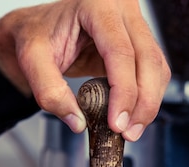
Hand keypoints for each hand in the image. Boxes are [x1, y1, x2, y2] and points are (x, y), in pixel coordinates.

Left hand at [0, 0, 170, 140]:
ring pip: (156, 67)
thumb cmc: (36, 35)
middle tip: (128, 132)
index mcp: (96, 6)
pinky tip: (133, 115)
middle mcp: (121, 10)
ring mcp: (133, 25)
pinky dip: (147, 97)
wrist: (38, 29)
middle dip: (143, 103)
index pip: (120, 52)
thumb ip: (49, 91)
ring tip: (130, 129)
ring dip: (149, 103)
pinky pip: (154, 71)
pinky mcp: (137, 44)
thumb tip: (77, 121)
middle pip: (147, 59)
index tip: (116, 121)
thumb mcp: (32, 60)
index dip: (123, 91)